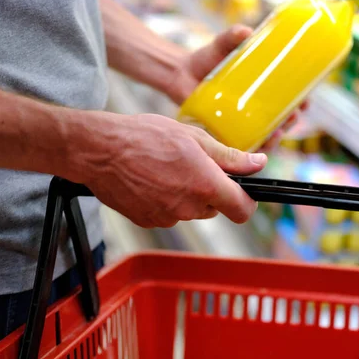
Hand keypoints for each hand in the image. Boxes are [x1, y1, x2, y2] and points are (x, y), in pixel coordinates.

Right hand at [84, 114, 266, 227]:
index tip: (243, 191)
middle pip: (215, 207)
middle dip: (210, 190)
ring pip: (191, 210)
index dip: (247, 201)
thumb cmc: (145, 137)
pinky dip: (166, 200)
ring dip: (187, 194)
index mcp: (205, 185)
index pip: (242, 209)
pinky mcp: (149, 221)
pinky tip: (151, 179)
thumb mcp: (194, 137)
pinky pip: (168, 213)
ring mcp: (167, 218)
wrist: (99, 150)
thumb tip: (258, 164)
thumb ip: (229, 157)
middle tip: (192, 164)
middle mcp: (189, 208)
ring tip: (166, 168)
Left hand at [169, 24, 308, 150]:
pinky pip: (244, 147)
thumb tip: (245, 32)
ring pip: (267, 136)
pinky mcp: (227, 133)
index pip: (290, 100)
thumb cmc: (207, 59)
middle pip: (282, 120)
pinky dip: (253, 150)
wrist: (180, 74)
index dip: (302, 103)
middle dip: (292, 121)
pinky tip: (257, 149)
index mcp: (264, 90)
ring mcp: (242, 123)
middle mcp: (256, 109)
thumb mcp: (222, 45)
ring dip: (277, 138)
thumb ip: (231, 37)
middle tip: (294, 114)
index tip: (307, 101)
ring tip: (277, 132)